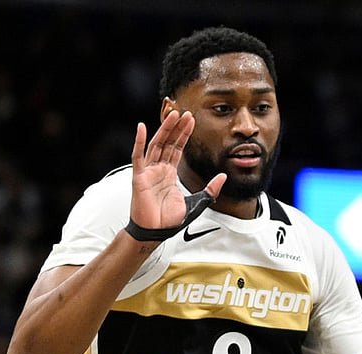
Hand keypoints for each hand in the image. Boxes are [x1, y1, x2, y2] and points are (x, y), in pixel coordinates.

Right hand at [129, 110, 225, 231]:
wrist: (156, 232)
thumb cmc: (170, 219)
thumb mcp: (197, 202)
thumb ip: (210, 190)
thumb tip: (223, 176)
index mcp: (169, 173)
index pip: (177, 148)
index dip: (184, 134)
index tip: (192, 120)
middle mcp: (158, 169)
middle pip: (168, 142)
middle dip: (177, 127)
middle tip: (186, 112)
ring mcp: (148, 171)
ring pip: (156, 145)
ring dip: (164, 129)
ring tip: (173, 115)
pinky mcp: (139, 177)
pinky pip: (138, 156)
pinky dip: (139, 141)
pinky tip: (141, 127)